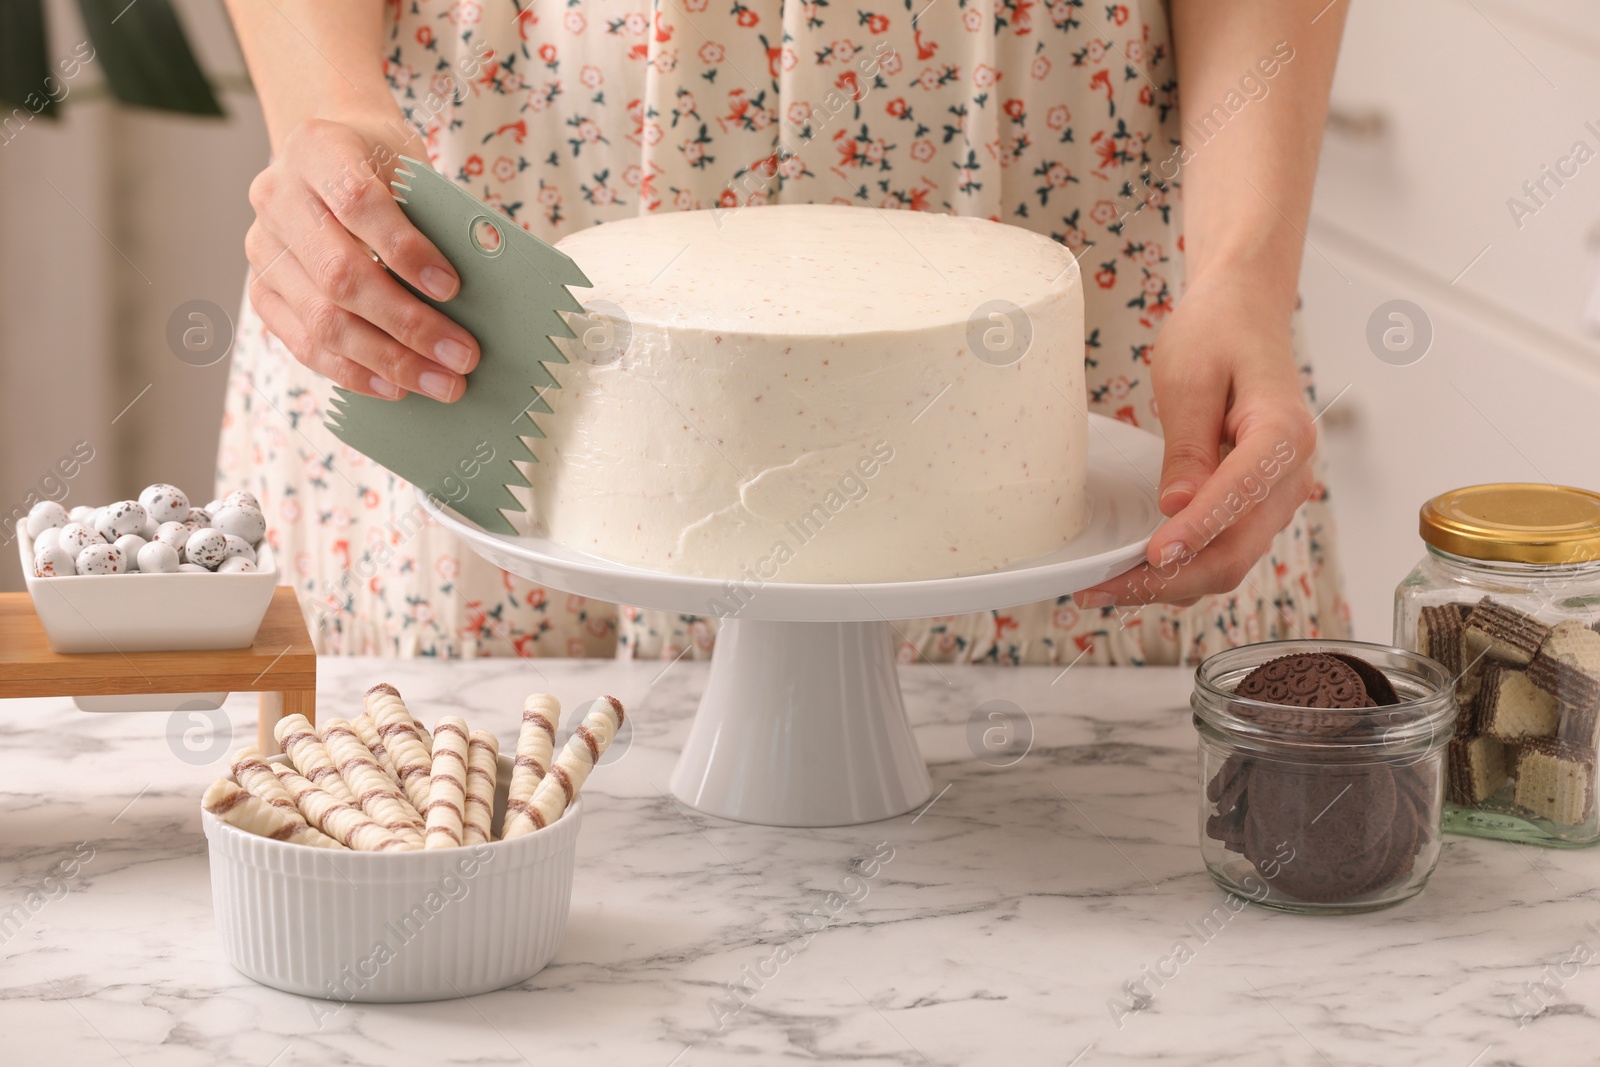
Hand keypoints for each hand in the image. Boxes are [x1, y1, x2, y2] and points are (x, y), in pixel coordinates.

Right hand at [244, 118, 479, 400]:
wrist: (328, 151)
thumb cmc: (382, 163)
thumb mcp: (411, 167)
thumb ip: (433, 217)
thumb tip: (477, 291)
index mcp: (318, 149)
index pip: (358, 203)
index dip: (405, 250)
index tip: (453, 287)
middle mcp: (277, 198)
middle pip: (340, 276)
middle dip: (408, 325)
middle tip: (463, 357)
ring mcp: (263, 248)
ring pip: (321, 320)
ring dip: (388, 361)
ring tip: (442, 383)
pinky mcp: (262, 290)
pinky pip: (304, 344)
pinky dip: (354, 372)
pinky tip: (396, 388)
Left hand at [1075, 270, 1316, 608]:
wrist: (1245, 313)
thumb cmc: (1218, 333)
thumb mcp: (1189, 379)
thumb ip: (1188, 447)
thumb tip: (1176, 507)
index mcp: (1284, 433)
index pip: (1242, 494)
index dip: (1197, 531)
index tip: (1154, 555)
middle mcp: (1291, 474)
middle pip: (1237, 550)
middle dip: (1169, 579)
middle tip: (1100, 588)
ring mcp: (1277, 495)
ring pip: (1230, 561)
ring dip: (1170, 584)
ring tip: (1103, 588)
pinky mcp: (1256, 504)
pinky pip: (1225, 550)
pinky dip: (1183, 570)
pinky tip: (1135, 575)